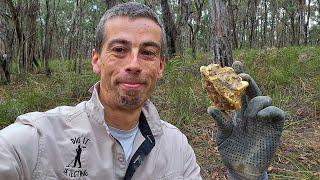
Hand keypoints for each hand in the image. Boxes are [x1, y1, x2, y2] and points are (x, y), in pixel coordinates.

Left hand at [208, 62, 284, 179]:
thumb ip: (220, 121)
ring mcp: (263, 119)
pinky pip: (277, 112)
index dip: (237, 77)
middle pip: (252, 90)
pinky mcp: (274, 128)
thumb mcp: (222, 135)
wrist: (241, 168)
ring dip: (255, 100)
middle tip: (240, 74)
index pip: (239, 91)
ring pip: (265, 97)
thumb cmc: (231, 150)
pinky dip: (269, 110)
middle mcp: (251, 111)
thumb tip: (211, 107)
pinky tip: (258, 116)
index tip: (232, 65)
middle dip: (247, 79)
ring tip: (247, 114)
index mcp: (239, 111)